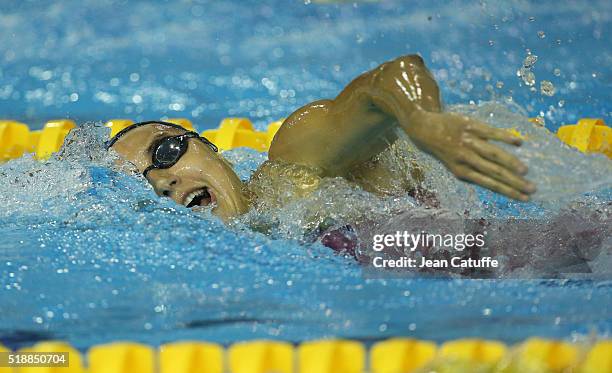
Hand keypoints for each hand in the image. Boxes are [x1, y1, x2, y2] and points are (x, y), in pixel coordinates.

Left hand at [402, 110, 535, 200]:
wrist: (423, 128)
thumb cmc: (443, 149)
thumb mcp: (453, 164)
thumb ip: (473, 172)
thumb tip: (499, 181)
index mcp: (461, 171)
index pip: (489, 183)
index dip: (508, 191)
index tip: (524, 198)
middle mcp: (465, 157)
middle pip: (494, 172)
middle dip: (514, 182)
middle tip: (532, 189)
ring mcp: (468, 141)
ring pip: (493, 154)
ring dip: (511, 163)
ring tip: (526, 171)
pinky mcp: (470, 126)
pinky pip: (490, 132)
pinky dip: (505, 137)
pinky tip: (518, 143)